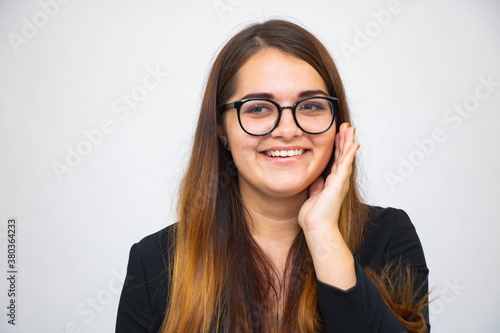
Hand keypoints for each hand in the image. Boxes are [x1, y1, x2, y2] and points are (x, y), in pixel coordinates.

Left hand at [297, 122, 358, 289]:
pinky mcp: (338, 183)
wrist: (317, 228)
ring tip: (350, 129)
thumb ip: (316, 186)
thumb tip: (317, 178)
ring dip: (348, 142)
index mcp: (332, 182)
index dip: (338, 147)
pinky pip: (345, 165)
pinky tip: (354, 144)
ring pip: (346, 157)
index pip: (336, 160)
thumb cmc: (315, 217)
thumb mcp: (313, 196)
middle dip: (344, 140)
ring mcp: (340, 181)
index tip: (339, 134)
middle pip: (343, 155)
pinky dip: (349, 154)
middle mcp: (338, 180)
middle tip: (347, 126)